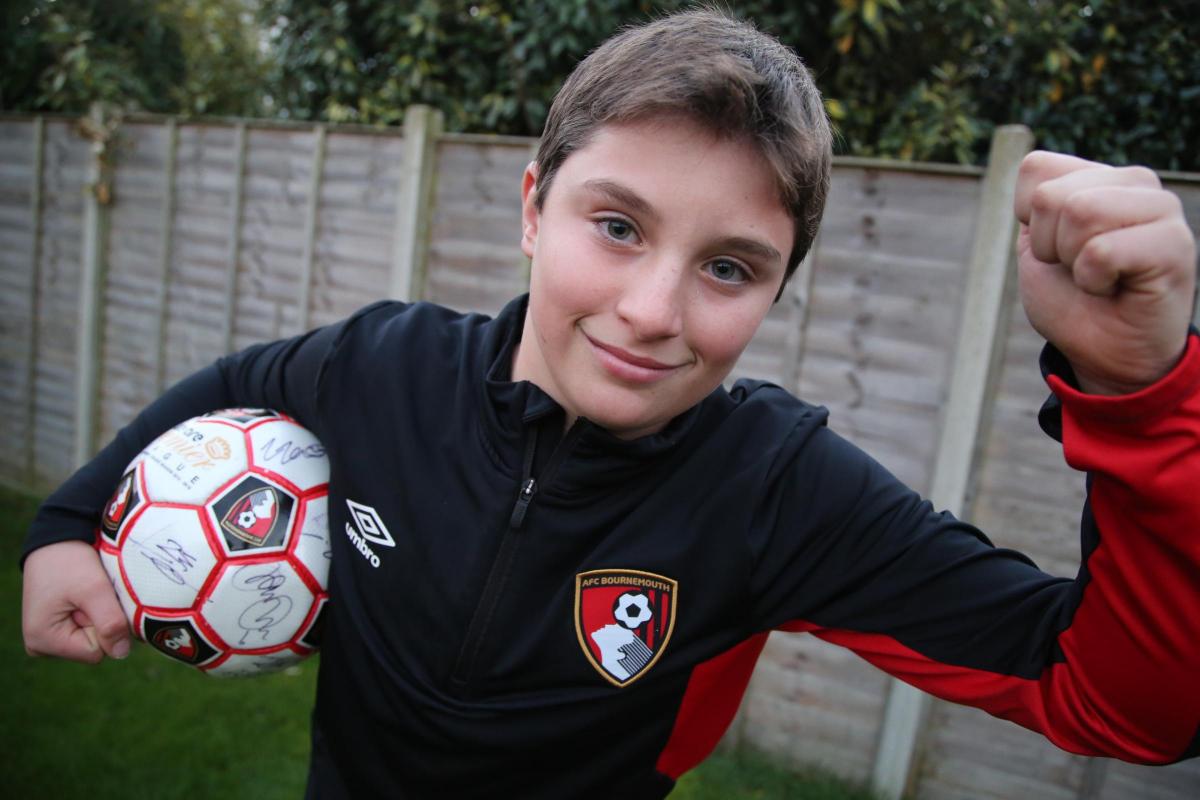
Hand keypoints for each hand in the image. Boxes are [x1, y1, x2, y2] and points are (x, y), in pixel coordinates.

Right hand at [22, 540, 130, 662]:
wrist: (58, 539)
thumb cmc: (71, 562)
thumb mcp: (94, 590)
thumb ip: (110, 623)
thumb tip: (121, 654)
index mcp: (43, 641)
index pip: (96, 651)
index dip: (105, 626)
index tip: (94, 600)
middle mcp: (40, 645)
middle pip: (94, 647)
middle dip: (101, 621)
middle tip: (91, 594)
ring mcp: (48, 638)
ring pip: (93, 638)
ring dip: (99, 615)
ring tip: (86, 593)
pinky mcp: (57, 628)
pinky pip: (87, 629)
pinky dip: (94, 612)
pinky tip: (85, 596)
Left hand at [1014, 151, 1195, 394]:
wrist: (1104, 354)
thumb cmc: (1072, 301)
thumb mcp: (1037, 247)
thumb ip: (1035, 201)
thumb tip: (1032, 162)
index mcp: (1100, 176)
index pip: (1035, 169)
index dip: (1029, 221)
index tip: (1055, 249)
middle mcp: (1135, 182)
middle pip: (1051, 196)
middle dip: (1049, 246)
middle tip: (1080, 270)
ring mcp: (1161, 208)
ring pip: (1078, 212)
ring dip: (1073, 262)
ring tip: (1099, 277)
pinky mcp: (1175, 243)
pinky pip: (1101, 250)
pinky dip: (1093, 280)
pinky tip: (1115, 288)